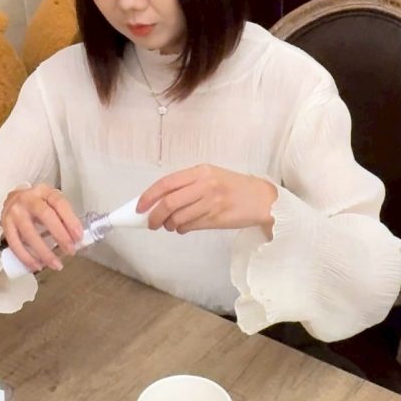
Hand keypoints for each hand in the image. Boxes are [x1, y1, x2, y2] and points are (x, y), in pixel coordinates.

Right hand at [0, 185, 83, 272]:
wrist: (13, 200)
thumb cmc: (37, 204)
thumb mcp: (51, 203)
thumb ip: (63, 216)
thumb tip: (76, 239)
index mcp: (44, 191)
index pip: (59, 203)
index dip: (71, 220)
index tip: (78, 237)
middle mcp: (28, 199)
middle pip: (45, 216)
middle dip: (60, 236)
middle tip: (70, 251)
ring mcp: (14, 212)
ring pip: (29, 234)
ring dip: (44, 253)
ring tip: (56, 264)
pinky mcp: (5, 226)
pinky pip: (15, 244)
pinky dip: (26, 258)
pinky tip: (36, 266)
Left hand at [137, 164, 277, 237]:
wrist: (261, 199)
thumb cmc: (233, 187)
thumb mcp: (211, 177)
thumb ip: (188, 185)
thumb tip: (158, 200)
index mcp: (201, 171)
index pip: (167, 183)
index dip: (149, 196)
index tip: (139, 207)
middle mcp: (205, 185)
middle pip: (169, 203)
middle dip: (154, 216)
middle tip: (150, 223)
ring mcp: (212, 202)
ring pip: (178, 217)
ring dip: (169, 225)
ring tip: (171, 225)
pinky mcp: (217, 218)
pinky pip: (190, 226)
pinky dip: (182, 229)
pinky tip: (184, 227)